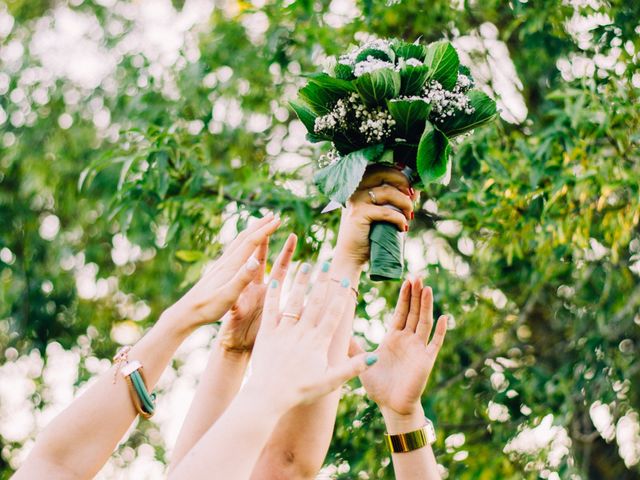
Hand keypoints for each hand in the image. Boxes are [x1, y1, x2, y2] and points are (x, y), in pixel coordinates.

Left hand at [164, 213, 280, 330]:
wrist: (186, 312)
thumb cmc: (208, 307)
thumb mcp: (228, 296)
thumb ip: (242, 278)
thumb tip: (256, 260)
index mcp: (231, 266)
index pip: (251, 242)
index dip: (265, 230)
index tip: (278, 220)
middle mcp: (226, 261)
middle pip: (244, 237)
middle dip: (260, 225)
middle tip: (273, 215)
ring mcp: (221, 265)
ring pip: (238, 242)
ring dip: (251, 231)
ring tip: (260, 224)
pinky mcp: (217, 271)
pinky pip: (234, 250)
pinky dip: (243, 242)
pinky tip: (242, 246)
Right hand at [216, 234, 296, 353]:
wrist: (238, 347)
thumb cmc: (261, 335)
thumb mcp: (283, 321)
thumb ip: (298, 310)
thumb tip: (321, 303)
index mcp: (268, 290)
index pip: (279, 266)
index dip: (286, 252)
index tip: (294, 234)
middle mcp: (254, 289)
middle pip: (258, 263)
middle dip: (262, 245)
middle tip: (265, 227)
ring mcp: (243, 297)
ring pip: (243, 276)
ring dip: (247, 263)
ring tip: (249, 249)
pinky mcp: (234, 312)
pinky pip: (233, 302)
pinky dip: (233, 297)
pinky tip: (234, 288)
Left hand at [245, 261, 375, 412]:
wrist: (268, 397)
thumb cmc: (300, 392)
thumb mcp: (330, 382)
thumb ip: (352, 367)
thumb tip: (375, 357)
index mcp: (318, 343)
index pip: (333, 314)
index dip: (339, 296)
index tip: (344, 280)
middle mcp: (302, 333)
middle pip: (314, 302)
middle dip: (322, 281)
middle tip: (326, 263)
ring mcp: (284, 332)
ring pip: (294, 301)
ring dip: (300, 282)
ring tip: (305, 265)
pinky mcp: (267, 334)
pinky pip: (271, 311)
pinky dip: (273, 295)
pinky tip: (275, 280)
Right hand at [334, 165, 415, 266]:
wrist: (352, 255)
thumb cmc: (369, 233)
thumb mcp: (382, 212)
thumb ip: (394, 200)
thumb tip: (415, 190)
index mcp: (358, 186)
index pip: (379, 169)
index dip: (398, 174)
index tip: (411, 187)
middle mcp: (355, 189)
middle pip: (382, 173)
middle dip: (402, 181)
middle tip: (412, 196)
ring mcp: (355, 201)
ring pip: (387, 192)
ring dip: (404, 203)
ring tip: (409, 215)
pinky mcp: (358, 214)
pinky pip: (385, 212)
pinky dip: (398, 218)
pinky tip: (403, 227)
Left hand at [350, 277, 446, 421]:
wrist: (391, 406)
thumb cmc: (378, 386)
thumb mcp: (362, 361)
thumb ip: (354, 346)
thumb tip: (340, 332)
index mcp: (393, 338)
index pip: (401, 312)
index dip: (404, 296)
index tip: (407, 280)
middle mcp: (407, 340)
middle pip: (413, 312)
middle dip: (415, 294)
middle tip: (418, 276)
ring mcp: (418, 349)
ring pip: (423, 322)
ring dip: (426, 306)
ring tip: (427, 288)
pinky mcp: (426, 360)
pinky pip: (434, 343)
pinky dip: (439, 331)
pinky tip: (444, 317)